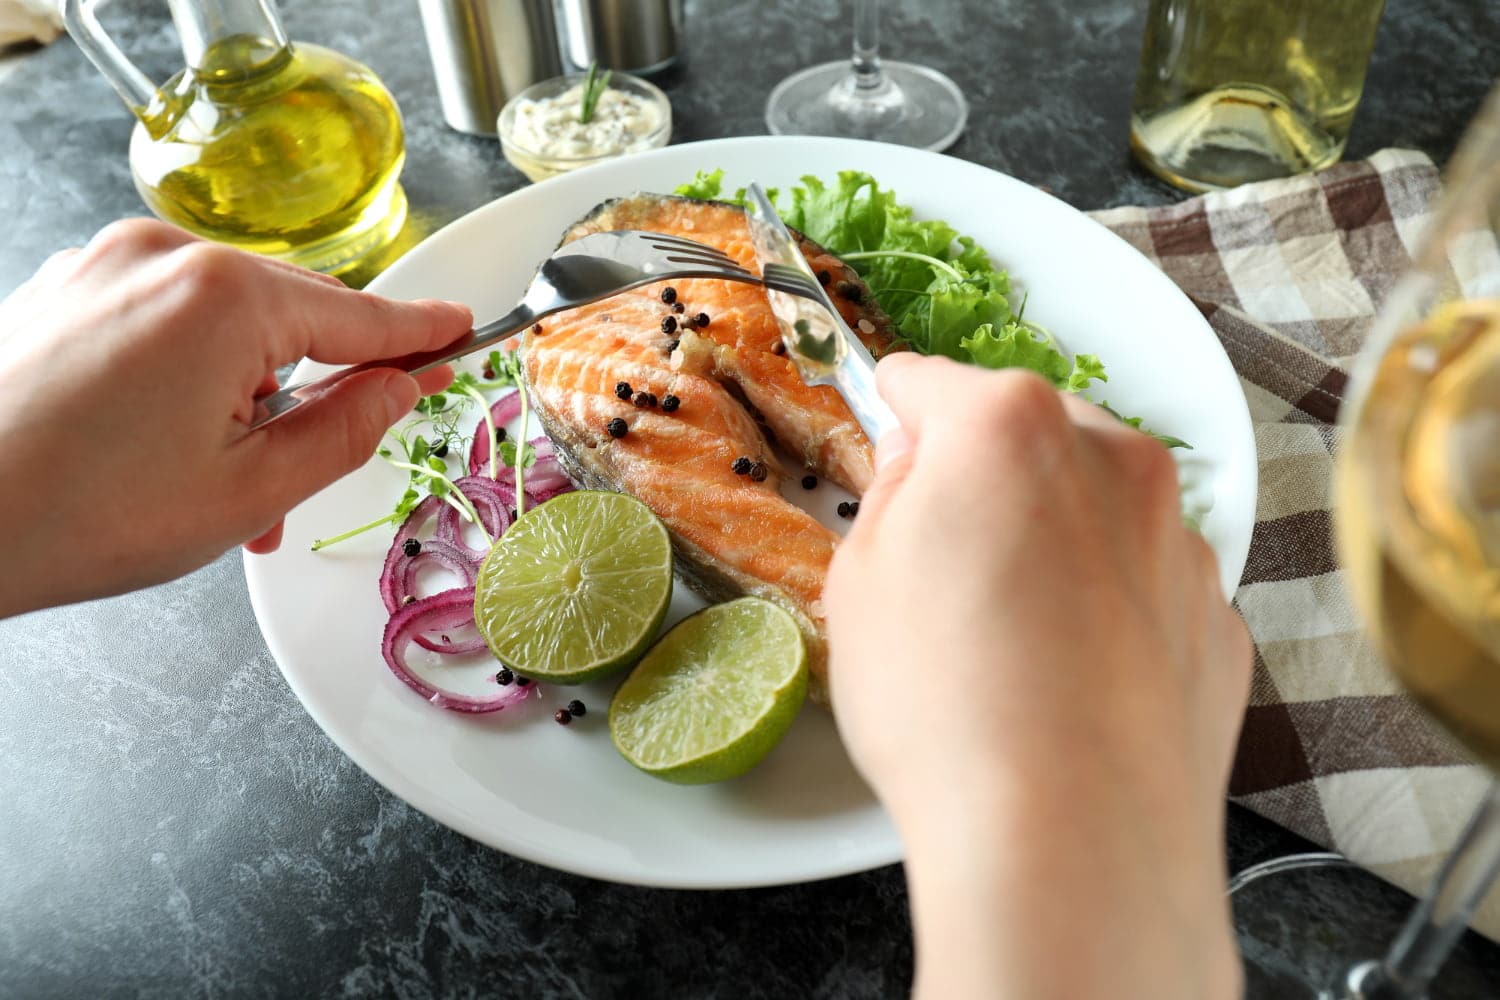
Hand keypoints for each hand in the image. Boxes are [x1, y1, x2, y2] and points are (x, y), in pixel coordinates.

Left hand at [0, 220, 469, 617]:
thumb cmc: (73, 515)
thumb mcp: (249, 491)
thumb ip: (347, 431)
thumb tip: (398, 390)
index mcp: (225, 298)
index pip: (359, 316)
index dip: (419, 334)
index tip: (461, 329)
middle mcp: (164, 257)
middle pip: (291, 316)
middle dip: (310, 395)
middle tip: (296, 483)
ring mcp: (107, 264)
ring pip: (228, 323)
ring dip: (245, 398)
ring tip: (215, 488)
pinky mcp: (70, 286)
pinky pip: (168, 317)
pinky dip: (190, 376)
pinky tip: (168, 447)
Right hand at [824, 353, 1250, 999]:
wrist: (1071, 841)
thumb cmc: (947, 706)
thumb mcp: (859, 582)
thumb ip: (891, 494)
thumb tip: (919, 470)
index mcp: (1009, 427)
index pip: (928, 380)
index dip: (892, 409)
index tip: (885, 429)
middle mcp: (1114, 460)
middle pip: (1025, 435)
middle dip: (982, 475)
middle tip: (937, 557)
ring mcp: (1180, 540)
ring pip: (1094, 508)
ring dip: (1051, 538)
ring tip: (1004, 637)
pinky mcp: (1218, 616)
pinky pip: (1145, 583)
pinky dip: (1107, 607)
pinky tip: (1066, 680)